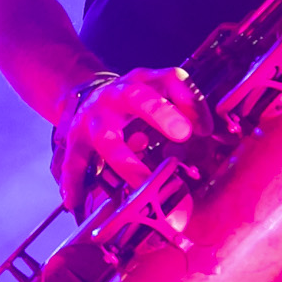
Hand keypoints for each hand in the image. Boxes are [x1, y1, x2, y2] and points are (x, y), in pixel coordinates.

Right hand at [56, 66, 205, 207]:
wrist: (91, 98)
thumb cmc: (136, 101)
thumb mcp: (160, 94)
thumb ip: (187, 108)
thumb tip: (208, 131)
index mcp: (143, 81)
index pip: (171, 79)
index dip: (190, 100)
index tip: (205, 128)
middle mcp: (116, 95)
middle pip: (136, 97)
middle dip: (158, 112)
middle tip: (184, 134)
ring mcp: (93, 118)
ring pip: (106, 137)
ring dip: (126, 161)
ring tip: (143, 182)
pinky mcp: (75, 140)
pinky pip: (73, 162)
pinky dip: (73, 183)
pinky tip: (76, 202)